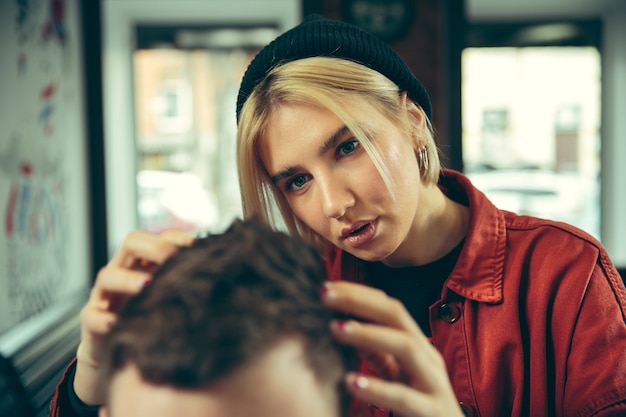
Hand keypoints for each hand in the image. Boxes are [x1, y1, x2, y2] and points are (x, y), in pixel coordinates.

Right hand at [74, 229, 193, 404]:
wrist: (122, 360)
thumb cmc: (153, 323)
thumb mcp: (172, 301)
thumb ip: (188, 286)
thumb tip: (225, 277)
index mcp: (146, 264)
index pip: (160, 237)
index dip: (178, 238)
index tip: (199, 248)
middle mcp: (124, 272)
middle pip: (132, 243)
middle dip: (155, 247)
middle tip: (172, 259)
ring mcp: (104, 297)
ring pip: (108, 276)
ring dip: (127, 278)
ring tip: (146, 285)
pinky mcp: (92, 323)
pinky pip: (90, 317)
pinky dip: (101, 319)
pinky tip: (115, 323)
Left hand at [322, 281, 462, 416]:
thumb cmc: (419, 408)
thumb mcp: (397, 375)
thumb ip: (377, 352)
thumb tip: (344, 325)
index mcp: (418, 346)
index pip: (388, 307)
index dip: (357, 293)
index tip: (326, 287)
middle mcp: (428, 357)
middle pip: (396, 315)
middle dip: (359, 301)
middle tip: (323, 295)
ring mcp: (434, 383)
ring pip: (405, 347)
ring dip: (367, 334)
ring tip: (334, 328)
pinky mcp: (433, 412)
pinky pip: (404, 397)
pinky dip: (377, 388)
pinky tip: (350, 382)